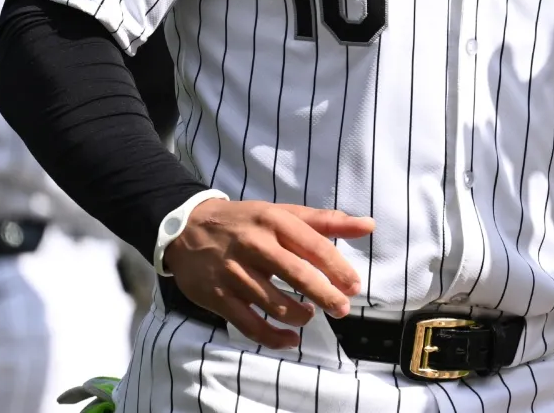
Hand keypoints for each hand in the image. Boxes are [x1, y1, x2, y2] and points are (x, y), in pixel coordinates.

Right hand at [163, 198, 375, 349]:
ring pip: (275, 304)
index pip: (314, 246)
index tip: (354, 286)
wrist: (186, 229)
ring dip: (300, 316)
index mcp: (274, 221)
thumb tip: (368, 226)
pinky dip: (274, 337)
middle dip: (326, 295)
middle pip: (298, 275)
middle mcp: (254, 246)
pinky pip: (250, 325)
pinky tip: (291, 339)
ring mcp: (234, 273)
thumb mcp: (282, 213)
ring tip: (310, 315)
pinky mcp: (219, 297)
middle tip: (342, 308)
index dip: (338, 269)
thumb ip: (326, 221)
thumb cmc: (246, 222)